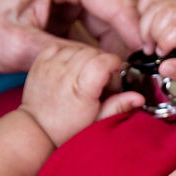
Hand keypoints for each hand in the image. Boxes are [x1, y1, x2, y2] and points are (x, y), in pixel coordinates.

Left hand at [0, 0, 146, 71]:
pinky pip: (93, 28)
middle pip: (122, 6)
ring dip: (121, 47)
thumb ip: (67, 59)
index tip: (155, 64)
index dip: (140, 37)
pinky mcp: (61, 6)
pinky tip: (111, 72)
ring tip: (134, 78)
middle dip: (138, 40)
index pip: (118, 3)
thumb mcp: (17, 47)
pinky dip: (102, 49)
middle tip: (153, 73)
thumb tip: (104, 73)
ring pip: (111, 19)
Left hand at [20, 45, 142, 145]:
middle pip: (92, 52)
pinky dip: (68, 52)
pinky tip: (71, 66)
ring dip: (85, 55)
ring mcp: (50, 67)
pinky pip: (60, 46)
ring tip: (85, 73)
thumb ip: (118, 107)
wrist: (36, 129)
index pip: (102, 62)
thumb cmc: (67, 129)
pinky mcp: (40, 62)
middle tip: (101, 76)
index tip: (115, 71)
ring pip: (77, 47)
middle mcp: (64, 75)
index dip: (113, 63)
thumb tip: (138, 97)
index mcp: (80, 90)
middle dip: (102, 60)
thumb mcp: (97, 122)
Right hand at [137, 0, 175, 85]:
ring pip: (156, 4)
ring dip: (145, 26)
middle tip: (152, 50)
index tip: (162, 53)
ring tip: (148, 42)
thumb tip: (165, 68)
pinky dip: (142, 11)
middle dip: (152, 34)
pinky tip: (146, 27)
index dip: (166, 40)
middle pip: (166, 12)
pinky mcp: (171, 0)